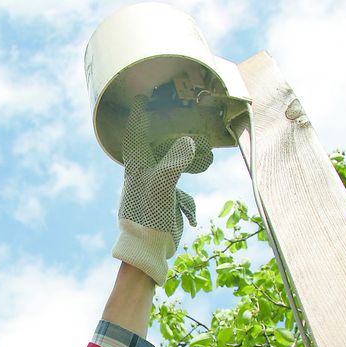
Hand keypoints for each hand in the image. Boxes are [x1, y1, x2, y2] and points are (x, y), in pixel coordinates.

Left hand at [111, 95, 208, 283]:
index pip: (137, 131)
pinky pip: (178, 181)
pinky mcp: (163, 198)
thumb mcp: (163, 185)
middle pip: (158, 143)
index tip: (141, 97)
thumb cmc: (148, 216)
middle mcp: (143, 171)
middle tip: (184, 118)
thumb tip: (190, 141)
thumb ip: (176, 161)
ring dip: (190, 157)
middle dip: (173, 133)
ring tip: (209, 154)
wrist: (148, 249)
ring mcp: (153, 185)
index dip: (139, 113)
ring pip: (173, 161)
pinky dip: (188, 181)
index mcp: (137, 164)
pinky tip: (194, 195)